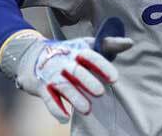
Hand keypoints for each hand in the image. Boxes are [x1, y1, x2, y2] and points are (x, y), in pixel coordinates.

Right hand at [0, 22, 132, 122]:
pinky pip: (48, 99)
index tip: (114, 79)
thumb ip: (108, 45)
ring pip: (63, 86)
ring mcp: (52, 74)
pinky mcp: (41, 87)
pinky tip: (65, 118)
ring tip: (87, 109)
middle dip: (88, 81)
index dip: (103, 66)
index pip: (91, 56)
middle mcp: (64, 61)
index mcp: (77, 50)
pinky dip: (55, 108)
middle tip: (100, 92)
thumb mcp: (86, 45)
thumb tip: (130, 43)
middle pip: (76, 71)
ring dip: (75, 98)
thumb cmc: (67, 52)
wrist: (30, 55)